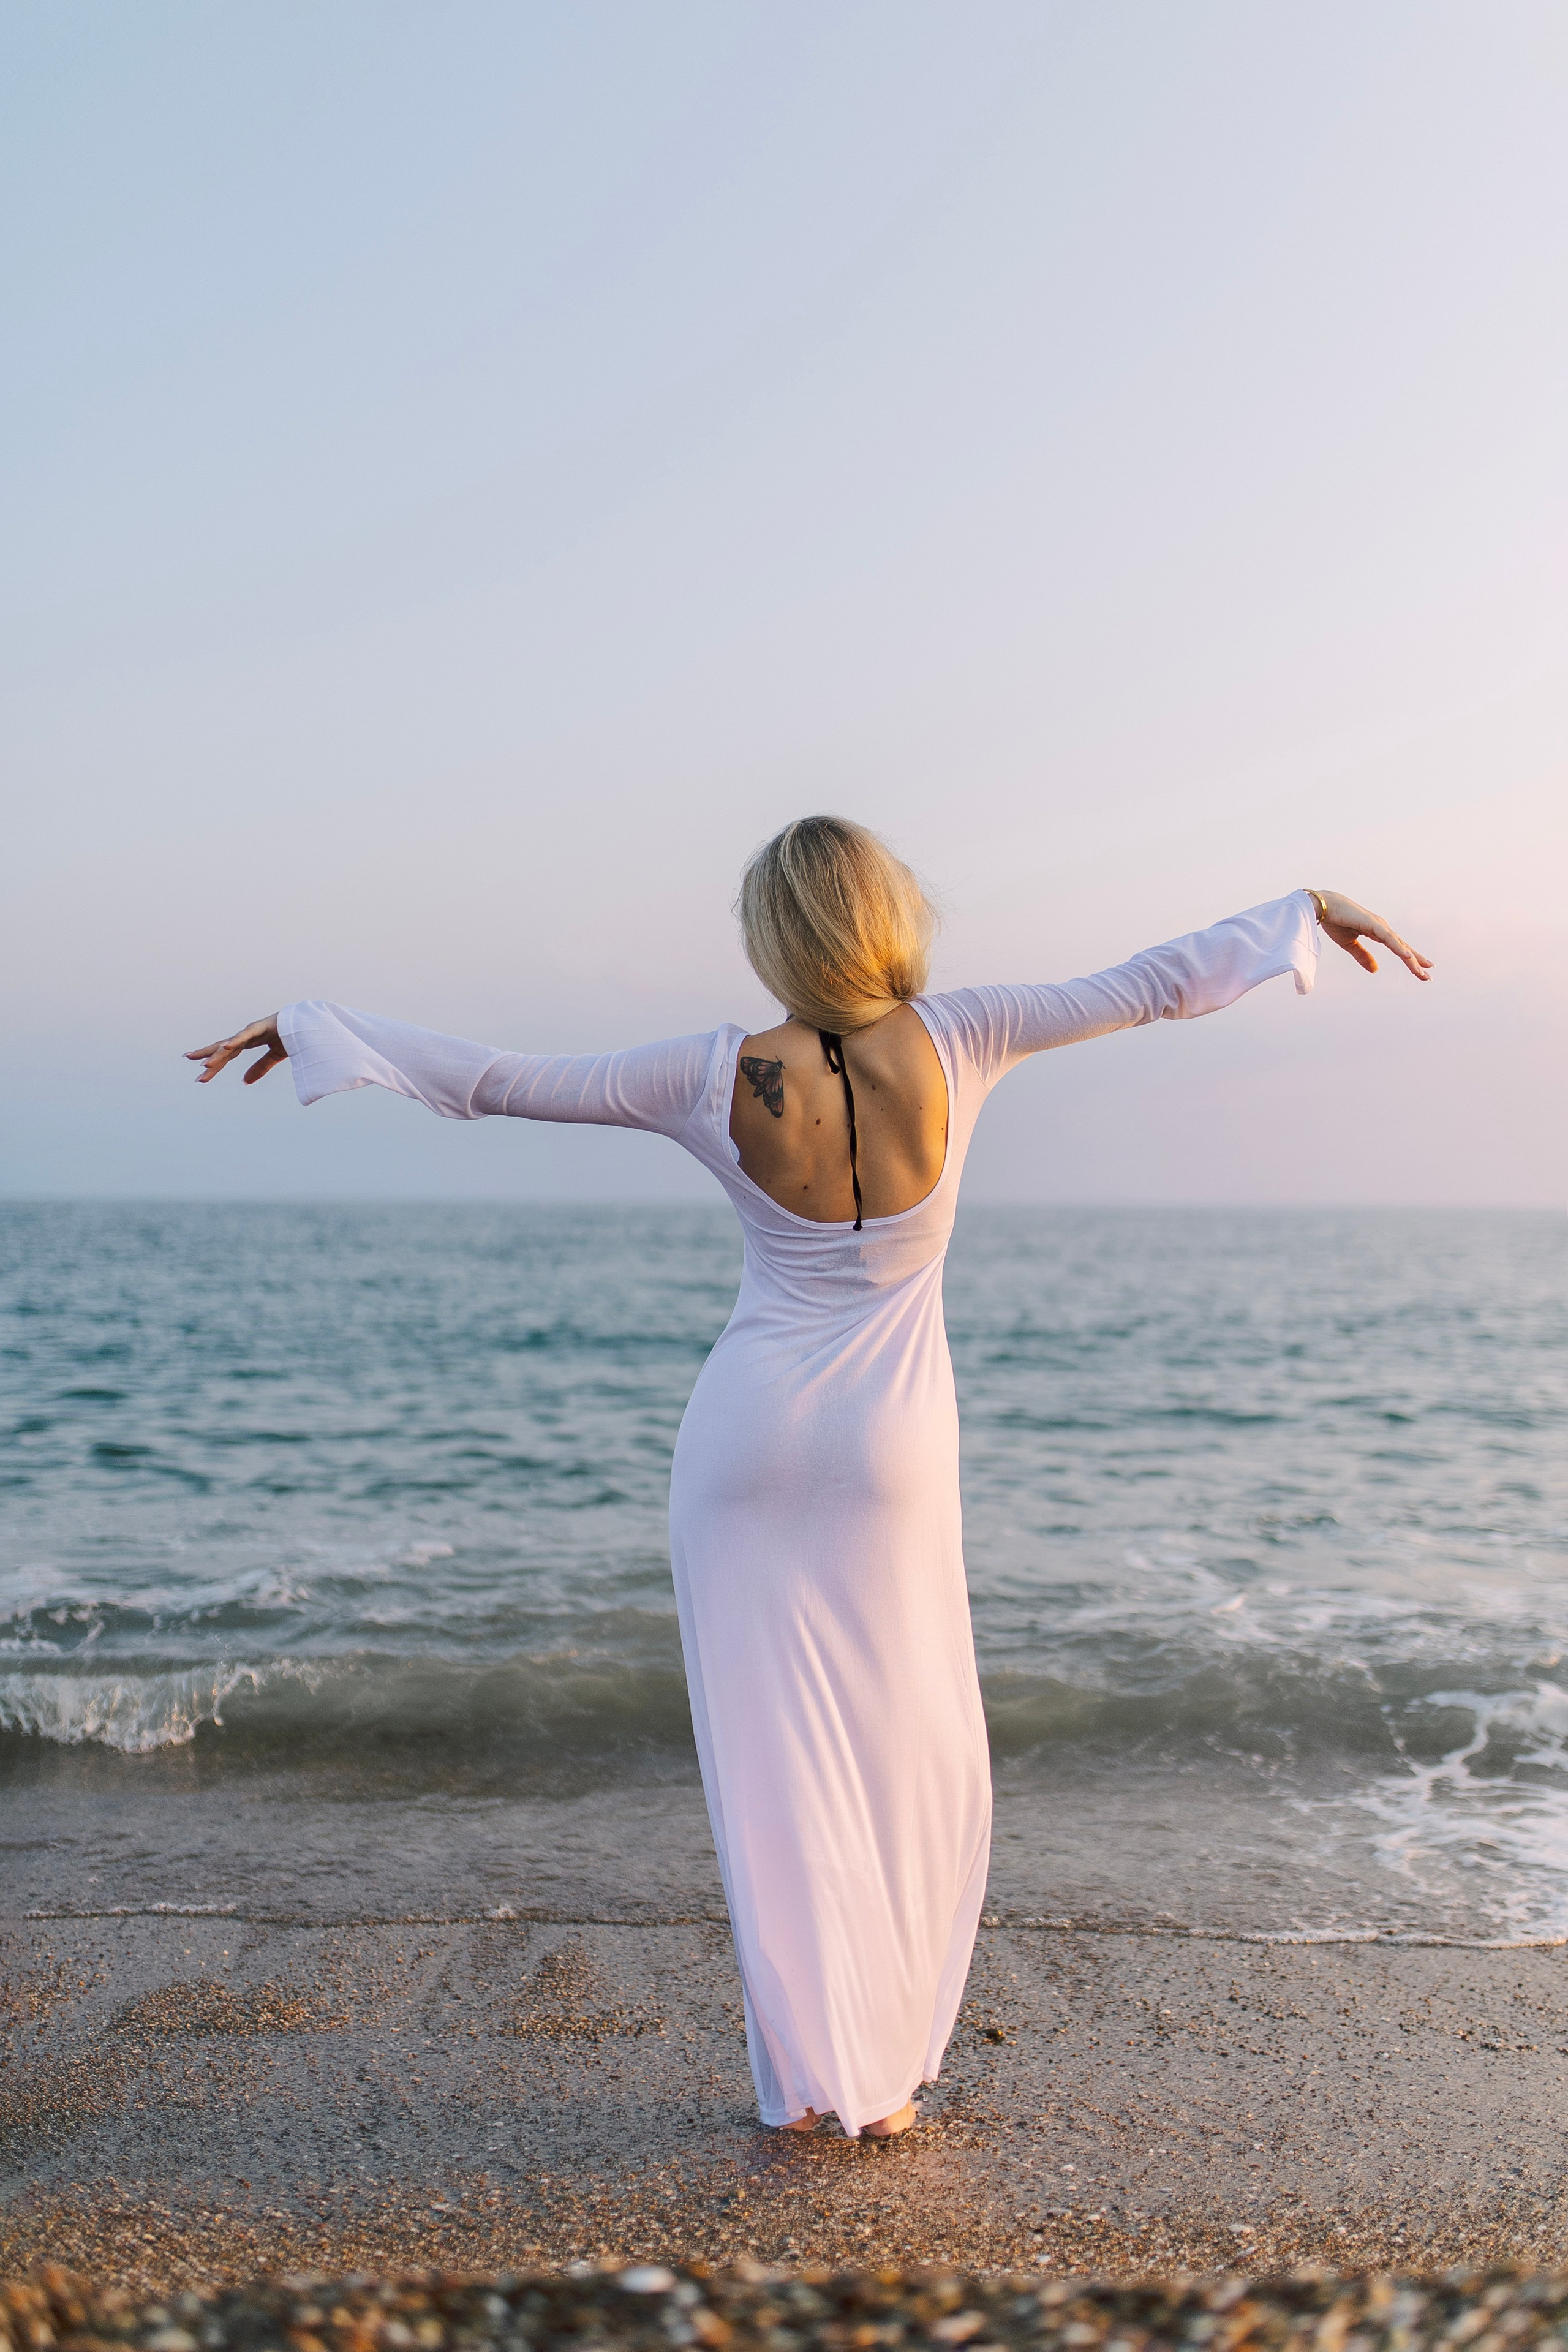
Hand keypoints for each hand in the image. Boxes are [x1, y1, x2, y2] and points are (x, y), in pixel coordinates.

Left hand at [186, 1016, 286, 1083]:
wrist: (308, 1025)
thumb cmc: (292, 1036)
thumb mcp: (274, 1057)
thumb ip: (260, 1068)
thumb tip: (244, 1082)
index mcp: (249, 1041)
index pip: (227, 1054)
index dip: (213, 1063)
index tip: (199, 1072)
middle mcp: (247, 1035)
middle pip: (223, 1048)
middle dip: (206, 1055)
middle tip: (187, 1059)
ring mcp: (253, 1030)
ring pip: (230, 1044)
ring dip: (217, 1054)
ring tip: (203, 1065)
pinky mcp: (262, 1027)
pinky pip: (246, 1036)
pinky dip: (236, 1041)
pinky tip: (225, 1047)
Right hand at [1309, 891, 1431, 980]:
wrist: (1323, 907)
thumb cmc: (1335, 922)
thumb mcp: (1349, 944)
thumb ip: (1363, 956)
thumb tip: (1376, 970)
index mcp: (1378, 932)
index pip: (1398, 948)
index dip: (1410, 960)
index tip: (1421, 972)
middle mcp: (1383, 928)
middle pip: (1403, 948)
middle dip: (1417, 962)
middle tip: (1428, 977)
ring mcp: (1379, 925)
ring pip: (1399, 945)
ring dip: (1411, 959)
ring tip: (1422, 972)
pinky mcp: (1373, 924)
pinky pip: (1389, 939)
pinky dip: (1399, 948)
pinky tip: (1408, 957)